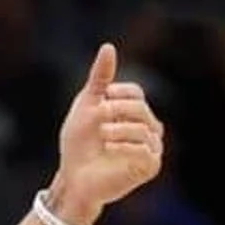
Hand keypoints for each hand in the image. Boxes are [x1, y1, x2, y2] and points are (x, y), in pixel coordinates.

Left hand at [51, 44, 164, 224]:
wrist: (73, 178)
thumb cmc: (79, 145)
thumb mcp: (86, 106)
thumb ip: (99, 79)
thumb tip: (109, 46)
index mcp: (134, 113)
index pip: (135, 93)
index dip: (117, 93)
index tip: (99, 100)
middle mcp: (148, 128)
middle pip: (140, 109)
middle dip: (116, 111)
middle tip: (96, 117)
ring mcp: (151, 148)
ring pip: (144, 130)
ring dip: (119, 130)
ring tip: (102, 136)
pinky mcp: (149, 167)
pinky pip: (146, 151)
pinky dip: (125, 147)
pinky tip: (108, 148)